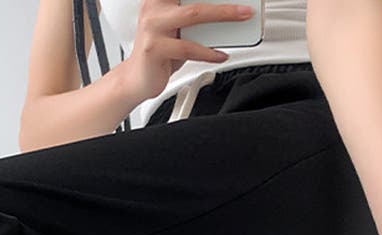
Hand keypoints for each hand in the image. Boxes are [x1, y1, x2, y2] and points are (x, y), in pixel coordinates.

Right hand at [117, 0, 256, 101]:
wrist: (137, 79)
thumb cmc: (160, 52)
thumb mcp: (177, 28)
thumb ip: (195, 17)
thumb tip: (226, 11)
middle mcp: (153, 8)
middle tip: (244, 1)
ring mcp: (152, 28)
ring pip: (194, 15)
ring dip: (223, 15)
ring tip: (242, 17)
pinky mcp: (155, 49)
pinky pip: (189, 48)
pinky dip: (209, 52)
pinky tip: (221, 54)